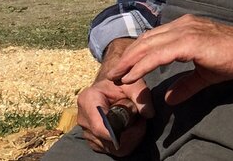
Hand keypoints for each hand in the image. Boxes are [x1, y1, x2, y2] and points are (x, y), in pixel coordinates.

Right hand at [77, 39, 153, 155]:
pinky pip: (109, 150)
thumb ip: (141, 95)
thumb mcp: (132, 83)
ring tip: (137, 124)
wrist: (109, 86)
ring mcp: (86, 131)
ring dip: (128, 140)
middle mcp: (83, 118)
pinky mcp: (92, 140)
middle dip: (129, 135)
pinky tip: (130, 131)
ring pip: (110, 147)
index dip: (118, 133)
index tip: (138, 125)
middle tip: (142, 122)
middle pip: (106, 140)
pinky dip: (124, 144)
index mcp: (88, 100)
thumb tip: (149, 114)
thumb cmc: (121, 82)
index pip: (99, 126)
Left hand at [103, 15, 232, 105]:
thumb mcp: (204, 74)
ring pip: (149, 45)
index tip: (122, 70)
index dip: (135, 53)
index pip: (152, 39)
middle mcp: (182, 25)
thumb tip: (169, 97)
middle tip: (112, 74)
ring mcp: (186, 31)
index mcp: (184, 29)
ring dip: (130, 62)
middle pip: (146, 40)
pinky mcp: (191, 42)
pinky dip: (143, 65)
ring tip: (117, 76)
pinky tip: (133, 76)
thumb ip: (185, 84)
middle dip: (127, 57)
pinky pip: (159, 54)